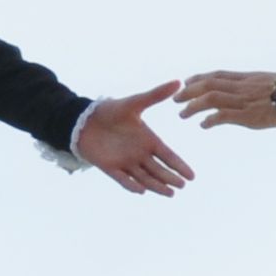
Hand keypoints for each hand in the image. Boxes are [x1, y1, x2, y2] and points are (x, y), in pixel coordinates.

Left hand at [74, 84, 195, 193]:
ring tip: (169, 193)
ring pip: (145, 177)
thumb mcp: (135, 103)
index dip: (179, 165)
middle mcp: (139, 154)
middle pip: (159, 170)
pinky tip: (141, 190)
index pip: (168, 156)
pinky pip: (123, 179)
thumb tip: (179, 82)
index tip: (192, 176)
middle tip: (181, 185)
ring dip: (156, 186)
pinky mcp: (110, 168)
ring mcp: (125, 162)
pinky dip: (131, 185)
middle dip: (170, 178)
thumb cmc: (110, 111)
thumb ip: (155, 95)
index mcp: (148, 140)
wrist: (83, 120)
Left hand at [173, 70, 275, 132]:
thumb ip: (267, 81)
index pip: (218, 74)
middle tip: (175, 99)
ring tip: (182, 114)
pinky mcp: (248, 115)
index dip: (200, 78)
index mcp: (248, 78)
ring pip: (211, 98)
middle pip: (208, 84)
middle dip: (188, 91)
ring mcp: (244, 100)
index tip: (187, 81)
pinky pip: (223, 115)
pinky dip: (210, 119)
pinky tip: (203, 125)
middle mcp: (243, 87)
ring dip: (193, 105)